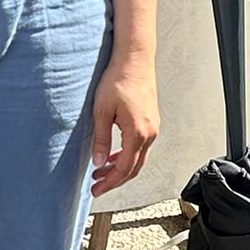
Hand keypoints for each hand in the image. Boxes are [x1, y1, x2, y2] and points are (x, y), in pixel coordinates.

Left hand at [90, 57, 158, 196]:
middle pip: (134, 168)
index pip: (124, 168)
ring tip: (101, 171)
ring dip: (121, 168)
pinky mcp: (151, 122)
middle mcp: (149, 133)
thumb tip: (99, 163)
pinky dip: (128, 155)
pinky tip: (114, 154)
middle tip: (97, 186)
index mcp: (137, 133)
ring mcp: (153, 128)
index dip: (109, 183)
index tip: (96, 190)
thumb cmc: (118, 80)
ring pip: (138, 158)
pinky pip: (141, 147)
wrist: (135, 60)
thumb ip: (101, 140)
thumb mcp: (101, 112)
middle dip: (115, 180)